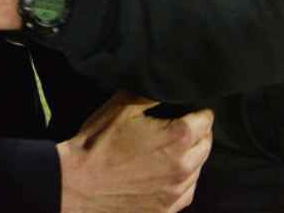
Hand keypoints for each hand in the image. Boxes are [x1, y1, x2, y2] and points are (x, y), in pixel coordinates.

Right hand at [57, 95, 213, 212]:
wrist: (76, 185)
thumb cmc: (98, 143)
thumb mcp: (122, 106)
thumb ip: (152, 93)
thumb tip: (169, 83)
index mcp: (178, 138)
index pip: (206, 120)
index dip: (197, 110)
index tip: (187, 108)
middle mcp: (184, 167)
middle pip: (207, 144)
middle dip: (198, 133)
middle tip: (180, 126)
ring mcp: (176, 193)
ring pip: (198, 169)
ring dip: (190, 157)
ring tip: (169, 150)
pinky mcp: (166, 210)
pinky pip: (186, 192)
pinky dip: (181, 180)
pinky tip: (165, 173)